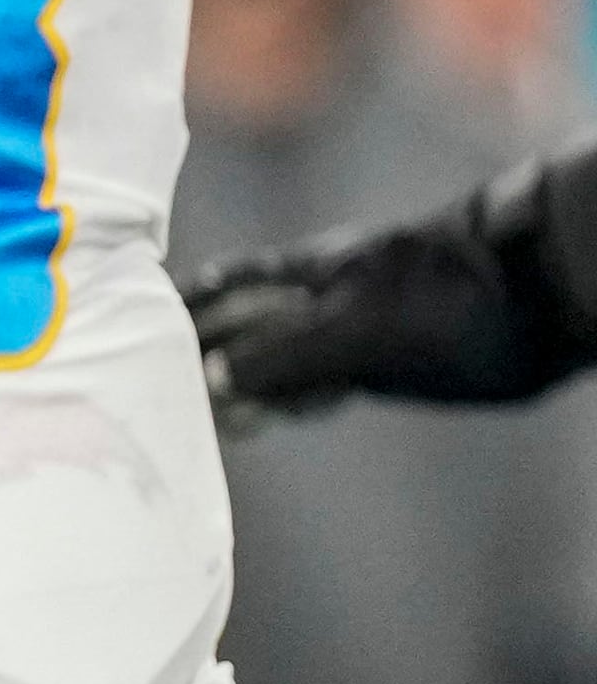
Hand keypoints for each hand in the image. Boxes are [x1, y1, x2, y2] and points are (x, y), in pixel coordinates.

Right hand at [187, 182, 584, 418]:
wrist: (546, 287)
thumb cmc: (451, 303)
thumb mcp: (358, 334)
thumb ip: (283, 357)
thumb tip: (211, 379)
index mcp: (306, 276)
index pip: (222, 288)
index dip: (181, 308)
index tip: (138, 327)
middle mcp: (327, 292)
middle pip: (247, 318)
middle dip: (204, 346)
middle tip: (161, 385)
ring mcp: (363, 317)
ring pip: (285, 346)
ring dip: (248, 375)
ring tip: (211, 407)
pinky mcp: (397, 346)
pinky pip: (324, 368)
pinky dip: (293, 389)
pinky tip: (286, 406)